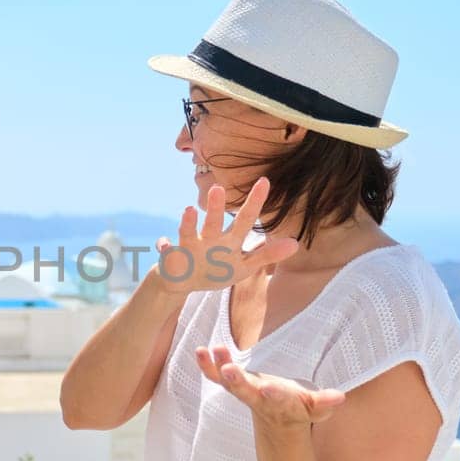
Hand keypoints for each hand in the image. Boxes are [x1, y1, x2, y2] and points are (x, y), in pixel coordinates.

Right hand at [151, 178, 297, 295]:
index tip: (264, 180)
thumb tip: (296, 244)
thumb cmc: (216, 269)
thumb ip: (267, 255)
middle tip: (218, 188)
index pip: (245, 219)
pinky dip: (164, 248)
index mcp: (229, 240)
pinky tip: (163, 245)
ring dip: (188, 223)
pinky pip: (167, 253)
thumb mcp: (244, 266)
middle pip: (215, 222)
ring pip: (188, 233)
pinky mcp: (172, 258)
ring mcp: (190, 247)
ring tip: (189, 209)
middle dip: (216, 207)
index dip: (254, 202)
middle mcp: (209, 238)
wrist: (183, 279)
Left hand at [195, 344, 344, 433]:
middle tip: (229, 371)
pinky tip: (201, 350)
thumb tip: (340, 397)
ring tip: (212, 351)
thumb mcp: (316, 408)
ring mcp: (244, 392)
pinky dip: (207, 365)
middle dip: (238, 382)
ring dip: (219, 369)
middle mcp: (259, 400)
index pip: (279, 401)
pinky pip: (215, 376)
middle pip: (247, 393)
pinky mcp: (233, 384)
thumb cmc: (300, 408)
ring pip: (229, 384)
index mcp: (282, 405)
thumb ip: (325, 403)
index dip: (276, 395)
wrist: (278, 419)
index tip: (270, 389)